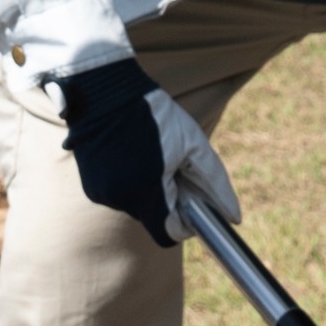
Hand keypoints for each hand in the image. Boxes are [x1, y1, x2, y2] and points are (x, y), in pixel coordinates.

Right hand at [50, 59, 236, 247]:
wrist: (106, 92)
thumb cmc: (156, 115)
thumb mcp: (193, 144)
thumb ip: (214, 183)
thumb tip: (233, 216)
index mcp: (145, 190)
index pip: (169, 234)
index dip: (185, 224)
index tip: (191, 205)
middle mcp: (119, 198)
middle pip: (155, 218)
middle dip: (169, 200)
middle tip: (172, 166)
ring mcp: (101, 193)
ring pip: (137, 207)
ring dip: (149, 190)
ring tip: (150, 155)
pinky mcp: (91, 186)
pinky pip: (120, 196)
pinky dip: (131, 183)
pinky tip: (132, 156)